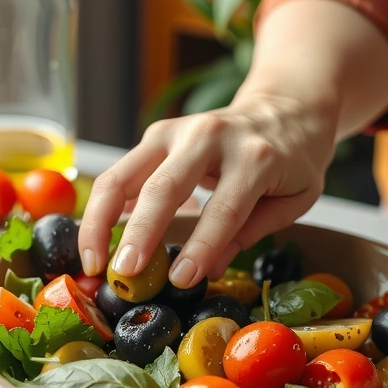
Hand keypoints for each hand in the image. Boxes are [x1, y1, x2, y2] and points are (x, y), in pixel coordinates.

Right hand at [78, 90, 337, 287]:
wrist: (285, 107)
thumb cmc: (292, 161)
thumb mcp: (294, 199)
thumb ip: (253, 231)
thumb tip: (210, 270)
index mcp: (256, 156)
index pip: (225, 207)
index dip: (201, 246)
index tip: (180, 279)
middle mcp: (210, 137)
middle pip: (164, 187)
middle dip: (140, 233)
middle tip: (123, 273)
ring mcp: (177, 130)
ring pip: (124, 175)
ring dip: (101, 221)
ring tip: (93, 261)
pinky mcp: (157, 134)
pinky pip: (121, 172)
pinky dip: (104, 208)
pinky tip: (97, 241)